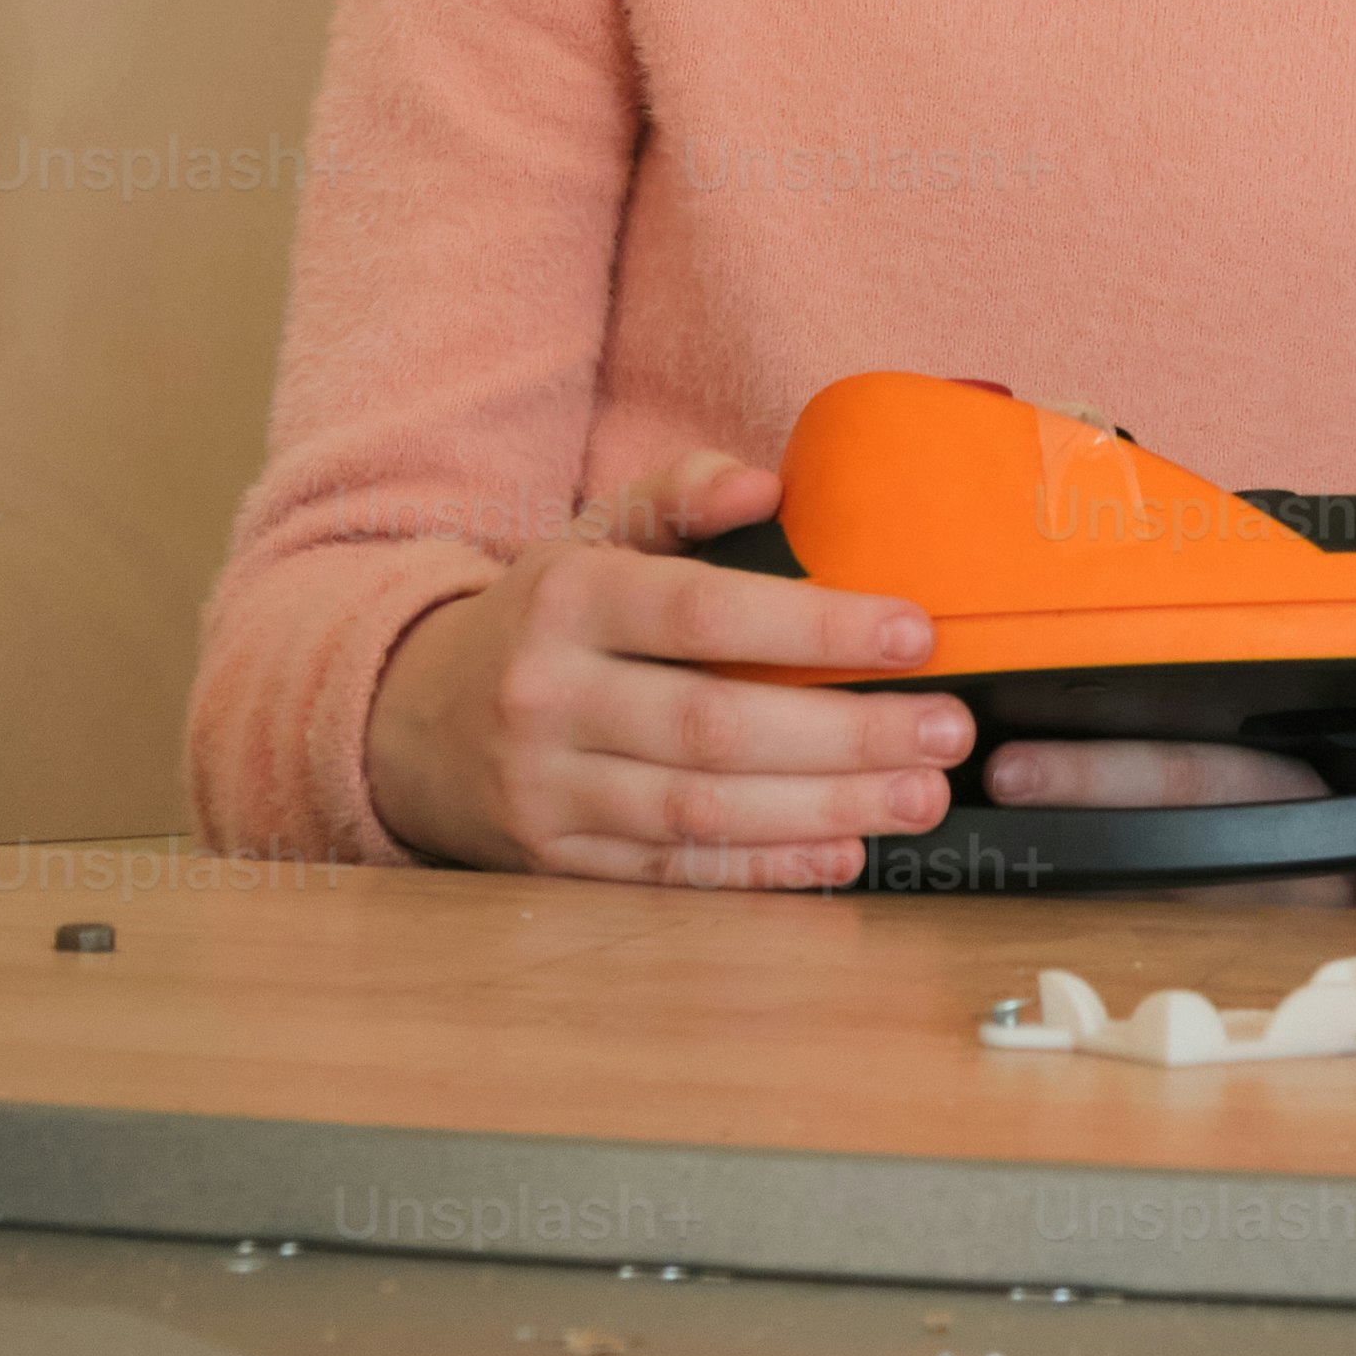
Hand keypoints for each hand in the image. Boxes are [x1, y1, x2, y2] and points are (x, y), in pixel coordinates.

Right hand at [362, 445, 971, 884]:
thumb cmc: (540, 619)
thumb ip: (678, 495)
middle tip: (948, 731)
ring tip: (920, 798)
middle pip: (715, 727)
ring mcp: (547, 790)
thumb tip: (767, 483)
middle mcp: (549, 696)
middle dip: (847, 734)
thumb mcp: (589, 536)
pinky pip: (674, 872)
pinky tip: (843, 854)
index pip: (705, 612)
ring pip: (703, 810)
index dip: (815, 629)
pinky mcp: (556, 862)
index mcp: (568, 598)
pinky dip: (764, 868)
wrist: (407, 721)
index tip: (915, 634)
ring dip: (825, 810)